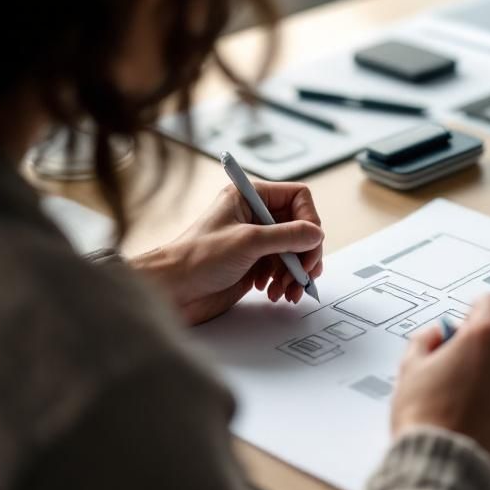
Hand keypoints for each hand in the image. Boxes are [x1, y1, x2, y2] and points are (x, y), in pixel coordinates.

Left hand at [132, 182, 323, 325]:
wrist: (173, 290)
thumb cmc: (196, 259)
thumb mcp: (247, 242)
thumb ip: (287, 236)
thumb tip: (316, 234)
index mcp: (250, 198)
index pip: (298, 197)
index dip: (309, 219)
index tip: (309, 243)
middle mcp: (255, 216)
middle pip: (301, 227)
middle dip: (305, 253)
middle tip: (304, 273)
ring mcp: (257, 241)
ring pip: (296, 250)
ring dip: (297, 272)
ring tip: (288, 290)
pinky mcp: (255, 263)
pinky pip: (284, 269)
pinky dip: (286, 282)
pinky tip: (275, 292)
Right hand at [390, 294, 489, 465]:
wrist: (441, 463)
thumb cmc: (425, 416)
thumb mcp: (411, 366)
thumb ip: (427, 338)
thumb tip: (439, 335)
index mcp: (487, 337)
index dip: (475, 313)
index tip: (466, 326)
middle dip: (485, 351)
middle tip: (458, 372)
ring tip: (468, 400)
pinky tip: (481, 417)